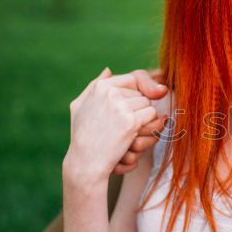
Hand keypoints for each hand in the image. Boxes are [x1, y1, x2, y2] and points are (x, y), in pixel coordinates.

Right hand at [64, 68, 162, 184]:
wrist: (85, 162)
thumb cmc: (82, 136)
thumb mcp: (80, 106)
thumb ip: (94, 86)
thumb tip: (108, 70)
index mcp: (100, 86)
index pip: (134, 78)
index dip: (143, 88)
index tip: (150, 97)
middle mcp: (110, 92)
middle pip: (142, 94)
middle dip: (139, 109)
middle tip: (127, 124)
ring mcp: (120, 106)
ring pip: (148, 105)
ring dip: (144, 120)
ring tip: (128, 131)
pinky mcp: (130, 121)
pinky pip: (151, 116)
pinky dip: (147, 127)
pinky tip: (133, 136)